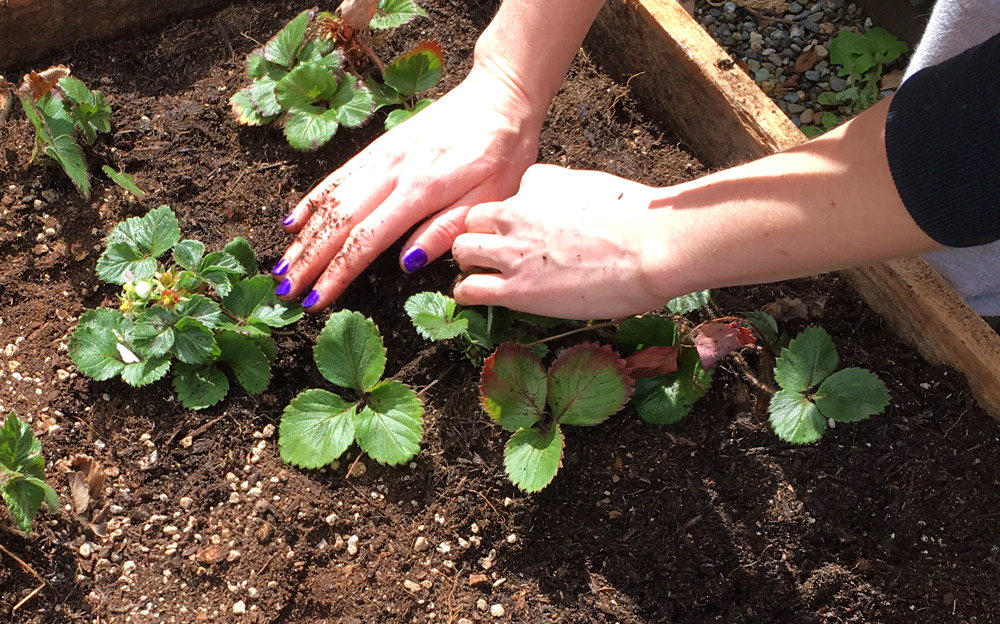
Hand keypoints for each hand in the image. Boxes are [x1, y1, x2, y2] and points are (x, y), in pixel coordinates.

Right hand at [272, 70, 541, 309]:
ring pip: (330, 200)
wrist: (499, 97)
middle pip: (338, 223)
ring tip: (281, 267)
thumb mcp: (491, 198)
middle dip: (308, 261)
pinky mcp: (379, 148)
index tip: (316, 299)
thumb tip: (407, 261)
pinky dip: (311, 200)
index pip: (366, 240)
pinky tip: (293, 221)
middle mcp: (391, 172)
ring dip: (303, 237)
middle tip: (284, 293)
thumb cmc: (503, 152)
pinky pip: (337, 177)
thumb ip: (447, 229)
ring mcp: (381, 157)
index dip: (337, 273)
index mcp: (420, 191)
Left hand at [452, 164, 674, 318]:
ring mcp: (512, 251)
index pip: (513, 194)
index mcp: (539, 183)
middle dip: (481, 234)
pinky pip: (469, 288)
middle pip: (474, 219)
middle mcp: (516, 212)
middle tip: (494, 252)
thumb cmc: (639, 219)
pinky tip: (474, 296)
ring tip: (480, 272)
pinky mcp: (516, 289)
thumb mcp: (597, 188)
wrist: (650, 245)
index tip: (531, 229)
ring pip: (463, 250)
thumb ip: (574, 198)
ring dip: (469, 261)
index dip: (519, 214)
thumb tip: (578, 215)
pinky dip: (466, 292)